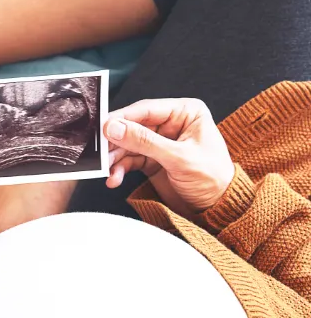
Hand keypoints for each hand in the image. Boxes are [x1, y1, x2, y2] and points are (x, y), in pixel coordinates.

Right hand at [103, 98, 234, 214]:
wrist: (218, 208)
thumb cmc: (212, 178)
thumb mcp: (178, 157)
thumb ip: (145, 141)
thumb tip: (113, 128)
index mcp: (185, 112)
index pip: (146, 110)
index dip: (123, 118)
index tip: (102, 127)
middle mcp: (170, 124)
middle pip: (133, 126)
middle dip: (116, 141)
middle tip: (99, 151)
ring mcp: (159, 142)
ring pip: (128, 144)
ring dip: (115, 157)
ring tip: (105, 169)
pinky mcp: (151, 160)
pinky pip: (129, 160)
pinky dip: (119, 169)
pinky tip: (114, 178)